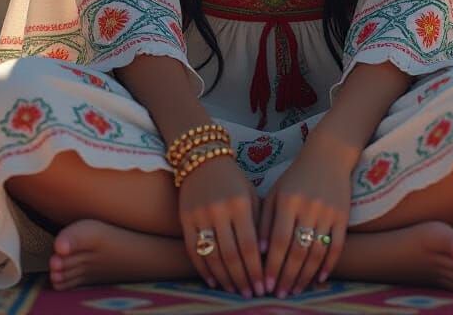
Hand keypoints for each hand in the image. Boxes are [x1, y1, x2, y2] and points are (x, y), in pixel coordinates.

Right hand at [177, 152, 265, 296]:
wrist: (203, 158)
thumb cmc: (234, 180)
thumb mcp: (252, 195)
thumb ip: (259, 224)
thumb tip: (268, 258)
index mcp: (240, 204)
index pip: (250, 245)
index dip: (257, 269)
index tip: (264, 287)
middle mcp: (219, 210)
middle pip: (231, 255)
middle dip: (243, 279)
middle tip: (252, 295)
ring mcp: (200, 215)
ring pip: (212, 256)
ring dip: (225, 278)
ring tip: (235, 291)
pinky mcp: (185, 219)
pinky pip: (193, 251)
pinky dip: (203, 270)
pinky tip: (214, 282)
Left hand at [259, 135, 351, 295]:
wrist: (329, 155)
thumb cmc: (296, 176)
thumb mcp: (276, 192)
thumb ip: (266, 220)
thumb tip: (260, 252)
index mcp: (288, 200)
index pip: (279, 241)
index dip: (272, 266)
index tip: (265, 285)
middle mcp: (308, 207)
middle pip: (297, 251)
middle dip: (287, 276)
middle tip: (280, 294)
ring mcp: (328, 212)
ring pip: (317, 253)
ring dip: (305, 276)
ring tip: (296, 290)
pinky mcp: (343, 215)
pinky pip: (336, 246)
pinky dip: (328, 265)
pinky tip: (319, 279)